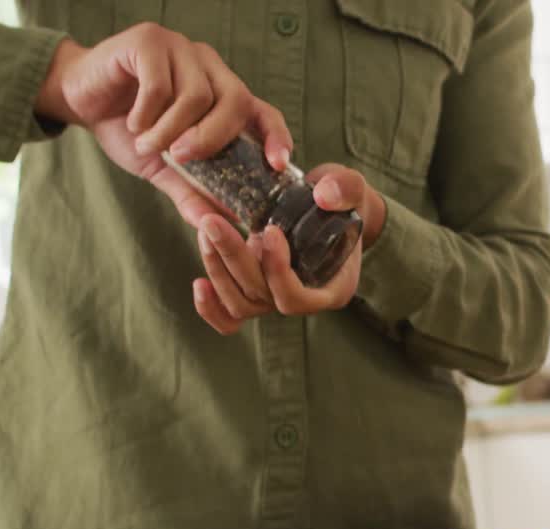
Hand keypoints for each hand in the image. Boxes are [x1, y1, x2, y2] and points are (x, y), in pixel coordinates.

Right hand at [34, 25, 292, 224]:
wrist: (79, 100)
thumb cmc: (128, 129)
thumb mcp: (164, 169)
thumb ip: (193, 192)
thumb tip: (221, 225)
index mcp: (222, 93)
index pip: (263, 111)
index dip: (276, 137)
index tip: (277, 164)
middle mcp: (208, 66)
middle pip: (235, 100)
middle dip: (212, 138)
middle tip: (182, 157)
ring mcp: (181, 49)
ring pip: (196, 95)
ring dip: (170, 131)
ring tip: (147, 143)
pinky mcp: (149, 41)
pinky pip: (160, 84)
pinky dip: (146, 114)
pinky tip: (133, 122)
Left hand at [191, 164, 385, 334]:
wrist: (329, 210)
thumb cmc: (342, 202)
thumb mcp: (351, 188)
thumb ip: (345, 188)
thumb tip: (324, 195)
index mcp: (333, 287)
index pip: (298, 297)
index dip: (278, 271)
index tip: (269, 230)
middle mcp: (304, 300)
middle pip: (262, 296)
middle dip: (235, 260)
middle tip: (213, 222)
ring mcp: (276, 301)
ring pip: (240, 304)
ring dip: (218, 270)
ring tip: (206, 229)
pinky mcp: (256, 296)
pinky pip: (230, 318)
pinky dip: (211, 308)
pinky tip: (198, 284)